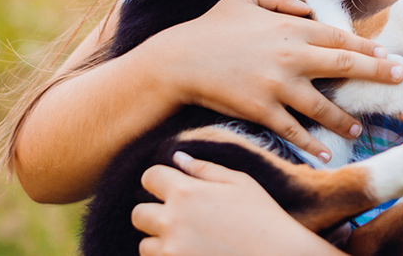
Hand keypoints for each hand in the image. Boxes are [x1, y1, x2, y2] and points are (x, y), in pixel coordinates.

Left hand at [132, 152, 339, 255]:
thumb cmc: (264, 217)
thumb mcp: (240, 183)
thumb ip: (205, 169)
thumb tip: (177, 157)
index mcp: (186, 192)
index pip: (149, 177)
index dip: (159, 180)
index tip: (171, 187)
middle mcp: (173, 221)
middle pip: (138, 213)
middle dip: (154, 213)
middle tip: (179, 218)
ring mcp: (172, 251)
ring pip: (145, 245)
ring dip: (160, 242)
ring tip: (188, 241)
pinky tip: (192, 254)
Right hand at [145, 0, 402, 160]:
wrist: (179, 60)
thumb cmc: (212, 27)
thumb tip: (306, 7)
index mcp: (289, 26)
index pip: (338, 37)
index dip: (366, 47)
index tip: (387, 55)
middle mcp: (290, 55)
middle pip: (344, 65)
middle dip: (376, 72)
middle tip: (400, 78)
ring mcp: (277, 85)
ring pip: (323, 105)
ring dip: (345, 119)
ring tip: (358, 129)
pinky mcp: (262, 110)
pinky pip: (293, 130)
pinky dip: (311, 143)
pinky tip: (324, 153)